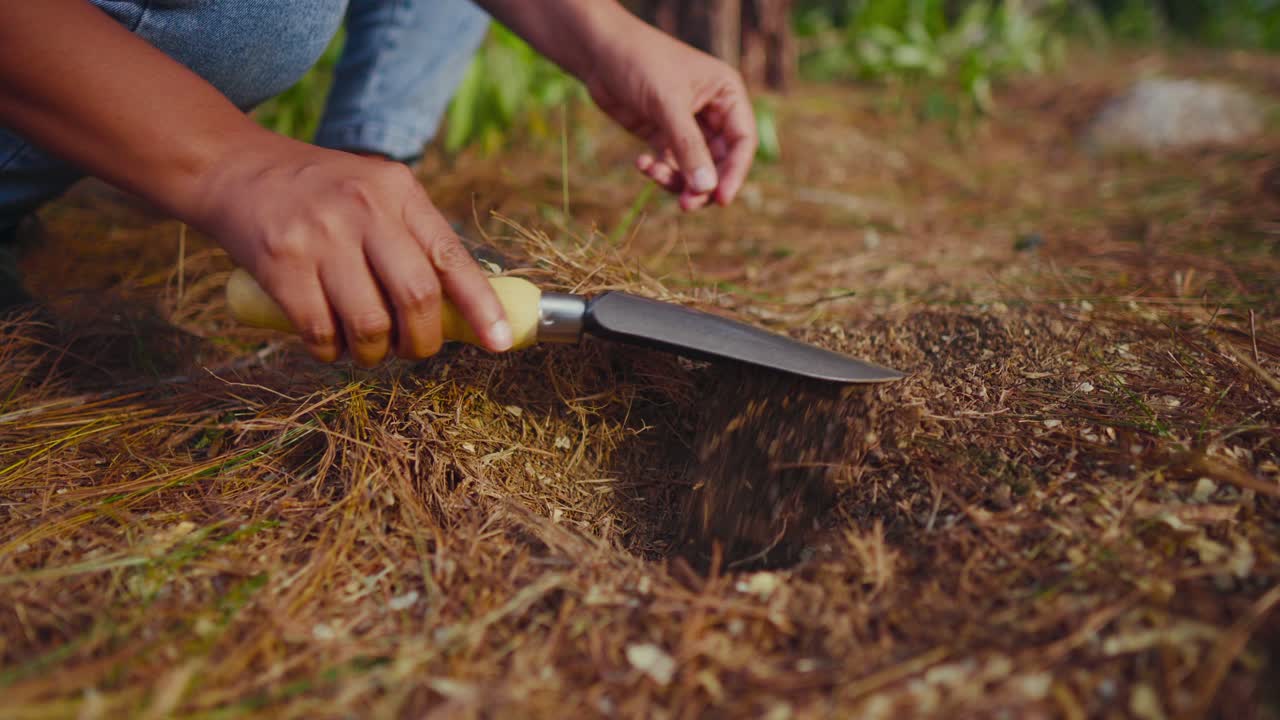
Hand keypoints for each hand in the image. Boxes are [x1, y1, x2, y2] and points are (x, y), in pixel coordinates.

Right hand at [190, 133, 512, 365]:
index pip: (452, 256)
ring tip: (368, 350)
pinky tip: (330, 346)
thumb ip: (413, 235)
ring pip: (371, 324)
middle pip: (417, 298)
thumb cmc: (318, 192)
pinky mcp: (281, 264)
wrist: (233, 167)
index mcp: (398, 191)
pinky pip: (321, 331)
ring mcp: (321, 236)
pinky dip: (331, 352)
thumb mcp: (374, 191)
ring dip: (374, 354)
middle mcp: (364, 210)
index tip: (501, 342)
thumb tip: (464, 305)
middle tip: (413, 350)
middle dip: (423, 341)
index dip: (482, 306)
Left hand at [583, 21, 757, 210]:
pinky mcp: (663, 136)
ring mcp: (688, 126)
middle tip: (685, 204)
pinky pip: (671, 166)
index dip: (735, 173)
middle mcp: (713, 112)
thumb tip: (707, 189)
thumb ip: (688, 147)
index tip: (721, 199)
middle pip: (721, 162)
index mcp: (726, 94)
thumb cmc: (640, 63)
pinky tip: (641, 163)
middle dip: (703, 184)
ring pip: (695, 169)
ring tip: (654, 175)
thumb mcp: (667, 104)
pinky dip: (658, 172)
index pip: (742, 141)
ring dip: (678, 181)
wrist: (598, 51)